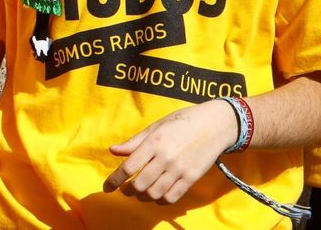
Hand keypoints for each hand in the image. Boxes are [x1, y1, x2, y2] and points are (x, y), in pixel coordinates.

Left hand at [104, 98, 238, 203]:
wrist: (214, 125)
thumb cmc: (182, 122)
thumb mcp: (156, 126)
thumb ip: (134, 142)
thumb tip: (113, 151)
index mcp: (154, 142)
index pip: (128, 167)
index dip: (114, 180)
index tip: (106, 188)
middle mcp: (165, 158)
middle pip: (140, 184)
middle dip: (128, 190)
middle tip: (125, 189)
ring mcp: (180, 170)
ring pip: (155, 193)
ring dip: (143, 197)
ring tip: (139, 193)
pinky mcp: (192, 178)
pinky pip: (172, 197)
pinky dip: (160, 200)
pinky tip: (157, 195)